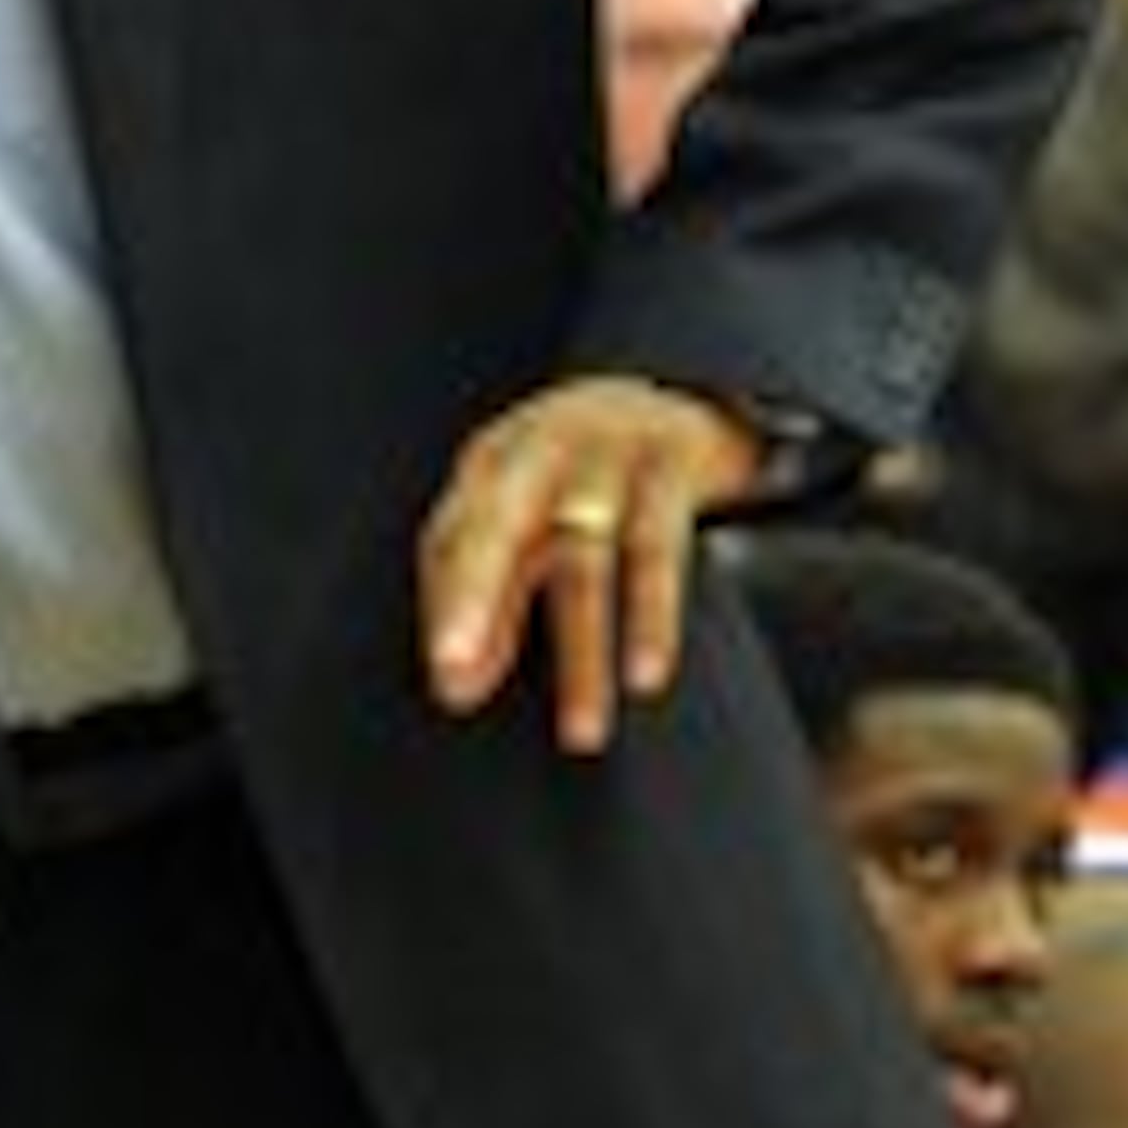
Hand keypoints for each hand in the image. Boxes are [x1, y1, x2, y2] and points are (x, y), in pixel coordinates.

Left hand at [417, 380, 767, 757]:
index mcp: (493, 466)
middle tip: (454, 674)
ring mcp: (608, 453)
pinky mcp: (672, 465)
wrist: (683, 396)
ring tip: (583, 731)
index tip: (450, 682)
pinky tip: (646, 671)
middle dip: (474, 599)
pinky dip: (652, 613)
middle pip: (498, 524)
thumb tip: (457, 690)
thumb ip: (492, 604)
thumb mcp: (530, 524)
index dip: (445, 608)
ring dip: (582, 650)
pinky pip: (658, 545)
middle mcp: (541, 452)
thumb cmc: (585, 478)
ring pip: (584, 555)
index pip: (450, 536)